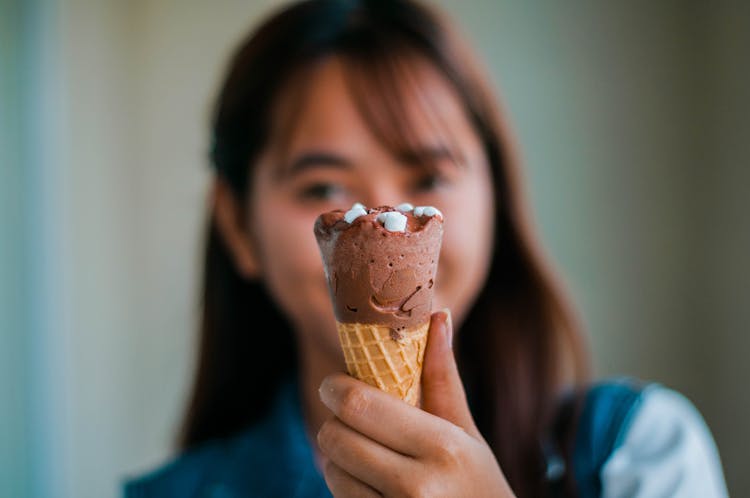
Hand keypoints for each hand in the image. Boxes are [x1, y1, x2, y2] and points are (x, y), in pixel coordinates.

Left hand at [317, 310, 515, 496]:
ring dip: (337, 459)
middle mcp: (415, 487)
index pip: (359, 404)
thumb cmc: (479, 487)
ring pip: (331, 471)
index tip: (335, 384)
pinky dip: (346, 488)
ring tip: (368, 459)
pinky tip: (373, 489)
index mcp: (440, 447)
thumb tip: (437, 315)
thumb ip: (443, 378)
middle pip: (335, 437)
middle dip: (334, 423)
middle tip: (350, 421)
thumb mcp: (467, 435)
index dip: (335, 389)